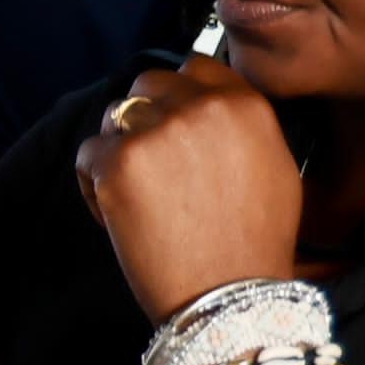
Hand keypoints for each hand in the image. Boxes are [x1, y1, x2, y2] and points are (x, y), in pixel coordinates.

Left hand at [74, 59, 302, 320]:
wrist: (228, 296)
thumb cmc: (254, 243)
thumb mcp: (275, 169)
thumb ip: (244, 126)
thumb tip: (214, 106)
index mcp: (244, 105)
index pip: (196, 67)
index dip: (181, 95)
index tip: (176, 122)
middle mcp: (200, 109)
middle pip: (149, 85)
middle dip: (145, 118)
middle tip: (153, 164)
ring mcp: (156, 133)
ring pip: (115, 115)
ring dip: (119, 146)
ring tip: (140, 194)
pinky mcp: (117, 163)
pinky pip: (88, 154)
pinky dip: (94, 183)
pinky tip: (120, 213)